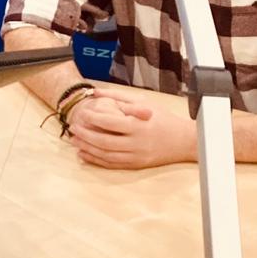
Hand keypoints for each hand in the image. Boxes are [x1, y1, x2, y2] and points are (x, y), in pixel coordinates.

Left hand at [65, 87, 196, 169]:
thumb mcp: (143, 102)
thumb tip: (95, 92)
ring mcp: (136, 156)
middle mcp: (136, 143)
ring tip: (74, 140)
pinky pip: (112, 164)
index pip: (109, 123)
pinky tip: (84, 154)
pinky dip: (95, 160)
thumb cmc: (163, 118)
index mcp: (138, 125)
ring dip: (87, 148)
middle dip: (85, 135)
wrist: (184, 141)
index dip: (92, 119)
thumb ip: (118, 97)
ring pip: (105, 155)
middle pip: (104, 142)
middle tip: (72, 127)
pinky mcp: (135, 165)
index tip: (82, 114)